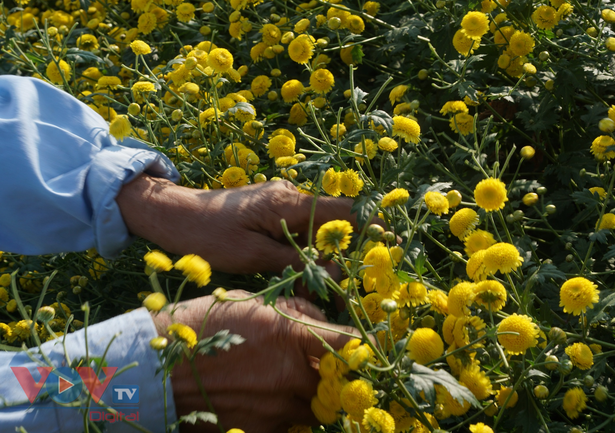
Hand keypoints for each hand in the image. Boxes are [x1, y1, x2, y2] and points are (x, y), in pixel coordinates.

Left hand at [117, 175, 361, 273]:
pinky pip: (298, 230)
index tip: (392, 242)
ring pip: (315, 228)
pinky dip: (306, 250)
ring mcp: (279, 202)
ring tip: (331, 285)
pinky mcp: (269, 210)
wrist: (169, 214)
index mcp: (288, 202)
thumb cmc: (205, 236)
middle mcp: (289, 196)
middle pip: (333, 222)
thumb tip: (333, 271)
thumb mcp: (250, 256)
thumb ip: (294, 262)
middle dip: (348, 249)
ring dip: (325, 254)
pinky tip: (304, 273)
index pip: (342, 210)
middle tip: (359, 280)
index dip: (370, 226)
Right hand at [151, 291, 357, 431]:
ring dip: (309, 400)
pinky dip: (285, 417)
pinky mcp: (258, 432)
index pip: (346, 344)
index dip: (362, 347)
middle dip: (332, 378)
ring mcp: (274, 409)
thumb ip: (293, 312)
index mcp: (289, 336)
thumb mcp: (247, 304)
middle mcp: (288, 375)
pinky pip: (288, 428)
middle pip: (334, 385)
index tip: (365, 348)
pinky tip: (264, 403)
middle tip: (320, 370)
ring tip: (287, 386)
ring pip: (314, 411)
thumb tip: (321, 322)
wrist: (156, 370)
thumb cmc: (199, 327)